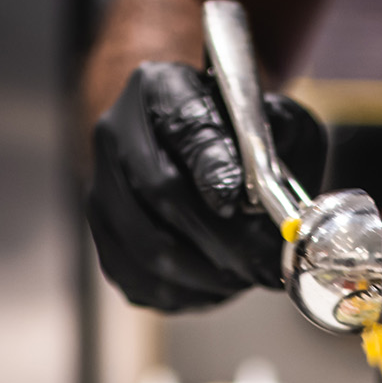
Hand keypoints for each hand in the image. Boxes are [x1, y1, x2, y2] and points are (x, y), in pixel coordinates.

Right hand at [87, 61, 327, 311]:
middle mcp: (117, 134)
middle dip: (224, 241)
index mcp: (161, 89)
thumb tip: (276, 204)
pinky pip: (140, 281)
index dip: (215, 171)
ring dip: (207, 274)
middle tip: (267, 267)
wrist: (197, 146)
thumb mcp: (274, 117)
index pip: (186, 128)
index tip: (243, 204)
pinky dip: (186, 293)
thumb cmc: (242, 135)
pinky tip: (219, 284)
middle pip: (161, 195)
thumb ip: (280, 145)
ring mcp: (102, 189)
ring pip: (147, 248)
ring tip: (249, 277)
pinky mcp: (105, 239)